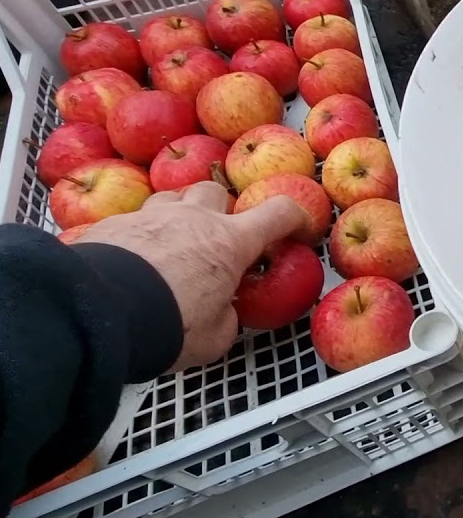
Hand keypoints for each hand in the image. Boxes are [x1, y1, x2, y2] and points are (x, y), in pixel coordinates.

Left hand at [73, 181, 309, 371]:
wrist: (100, 313)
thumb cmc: (169, 324)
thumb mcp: (214, 336)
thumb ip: (226, 318)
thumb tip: (222, 313)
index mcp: (229, 242)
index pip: (277, 213)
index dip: (293, 216)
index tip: (297, 226)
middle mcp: (192, 219)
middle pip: (213, 192)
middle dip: (218, 210)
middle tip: (214, 237)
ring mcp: (148, 217)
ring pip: (169, 198)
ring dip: (175, 216)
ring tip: (170, 244)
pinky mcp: (110, 225)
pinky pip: (129, 223)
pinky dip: (136, 238)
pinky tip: (129, 262)